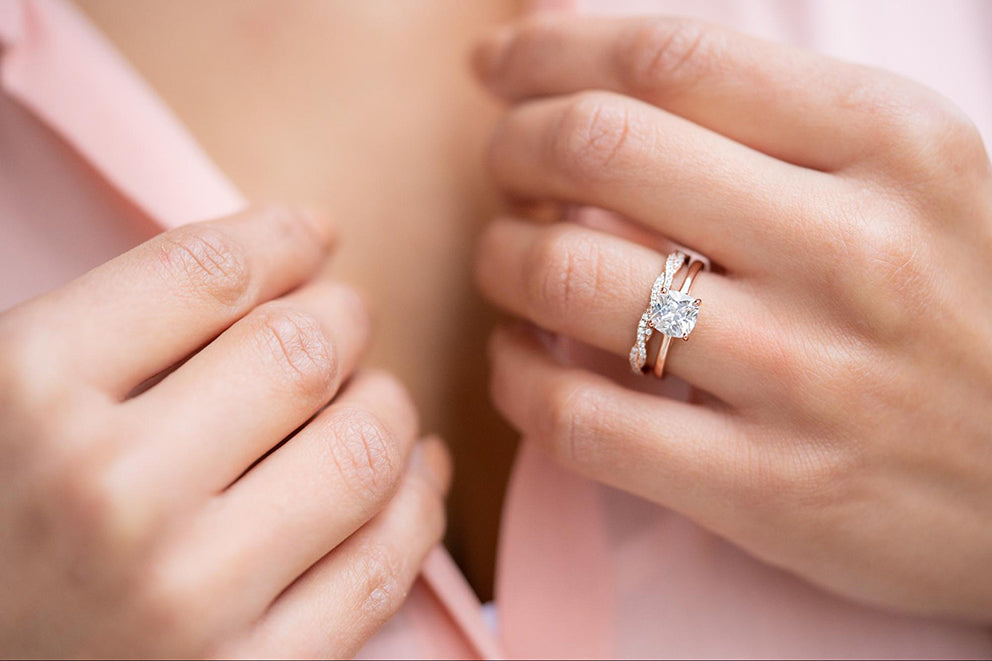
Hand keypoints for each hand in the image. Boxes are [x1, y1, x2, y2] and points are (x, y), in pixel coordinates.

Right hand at [0, 206, 448, 657]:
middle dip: (342, 318)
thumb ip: (128, 316)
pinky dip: (417, 504)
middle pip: (302, 350)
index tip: (309, 238)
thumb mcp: (7, 393)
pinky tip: (412, 476)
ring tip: (368, 402)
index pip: (210, 272)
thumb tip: (301, 238)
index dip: (280, 239)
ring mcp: (186, 595)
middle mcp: (111, 491)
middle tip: (341, 323)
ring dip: (388, 407)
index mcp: (29, 391)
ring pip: (365, 449)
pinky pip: (382, 567)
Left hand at [473, 15, 991, 618]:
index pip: (669, 57)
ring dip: (503, 260)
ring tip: (510, 263)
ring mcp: (807, 377)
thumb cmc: (963, 307)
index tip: (500, 65)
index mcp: (894, 144)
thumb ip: (759, 106)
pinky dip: (515, 378)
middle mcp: (853, 250)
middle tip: (504, 169)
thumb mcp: (907, 175)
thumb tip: (573, 30)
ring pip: (570, 279)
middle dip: (512, 147)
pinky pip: (580, 419)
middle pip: (601, 149)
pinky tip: (521, 359)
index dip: (551, 50)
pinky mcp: (768, 490)